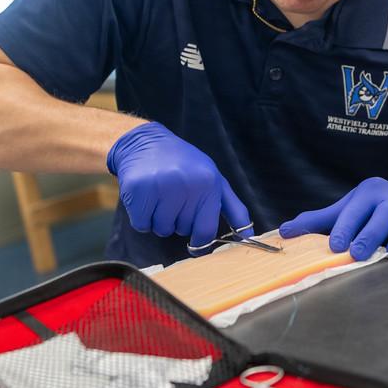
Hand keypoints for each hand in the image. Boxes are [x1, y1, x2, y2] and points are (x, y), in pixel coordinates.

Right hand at [107, 122, 252, 248]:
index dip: (200, 243)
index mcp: (209, 183)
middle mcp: (187, 184)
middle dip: (177, 221)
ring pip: (161, 229)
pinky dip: (142, 218)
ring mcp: (162, 186)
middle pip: (182, 230)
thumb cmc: (184, 165)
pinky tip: (145, 198)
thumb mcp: (215, 180)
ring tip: (159, 196)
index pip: (206, 231)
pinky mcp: (139, 189)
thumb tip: (248, 236)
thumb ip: (234, 209)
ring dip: (159, 220)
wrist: (146, 142)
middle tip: (173, 198)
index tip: (195, 245)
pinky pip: (142, 225)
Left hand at [279, 177, 387, 260]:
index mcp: (370, 192)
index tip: (337, 246)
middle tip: (359, 253)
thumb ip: (317, 222)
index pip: (356, 209)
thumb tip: (283, 232)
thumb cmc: (370, 213)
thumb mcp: (345, 212)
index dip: (346, 227)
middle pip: (384, 212)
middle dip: (372, 232)